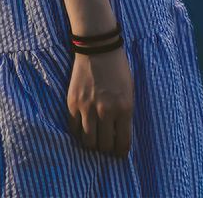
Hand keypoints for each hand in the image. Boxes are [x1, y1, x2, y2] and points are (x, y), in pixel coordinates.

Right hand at [66, 43, 132, 157]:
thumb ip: (125, 114)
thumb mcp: (129, 91)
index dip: (121, 152)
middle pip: (104, 146)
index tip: (119, 154)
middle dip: (107, 149)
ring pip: (88, 142)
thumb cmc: (118, 69)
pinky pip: (74, 129)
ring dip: (92, 144)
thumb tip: (120, 136)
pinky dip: (79, 134)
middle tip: (107, 146)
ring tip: (95, 140)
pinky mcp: (73, 104)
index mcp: (124, 108)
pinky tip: (83, 130)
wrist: (98, 48)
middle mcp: (106, 111)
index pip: (123, 143)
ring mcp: (88, 108)